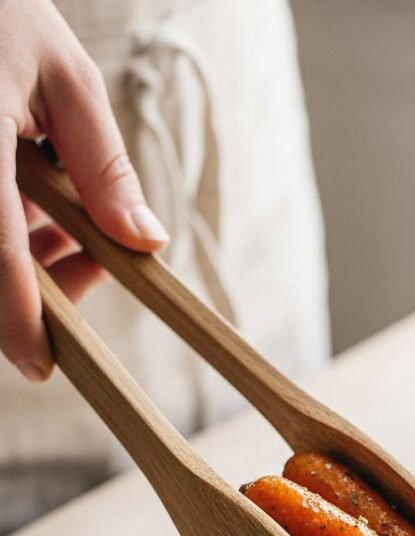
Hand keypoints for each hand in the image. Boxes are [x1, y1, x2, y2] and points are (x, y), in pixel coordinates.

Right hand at [0, 0, 168, 381]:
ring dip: (17, 256)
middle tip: (90, 260)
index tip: (42, 365)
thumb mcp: (66, 77)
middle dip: (35, 285)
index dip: (19, 323)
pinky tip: (28, 195)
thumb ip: (104, 168)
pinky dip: (2, 226)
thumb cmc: (2, 9)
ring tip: (60, 214)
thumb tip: (144, 244)